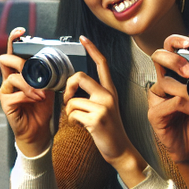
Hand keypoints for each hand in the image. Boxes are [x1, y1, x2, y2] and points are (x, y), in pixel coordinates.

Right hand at [0, 27, 54, 154]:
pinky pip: (15, 93)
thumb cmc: (42, 107)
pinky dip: (28, 96)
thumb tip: (57, 61)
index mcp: (19, 71)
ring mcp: (6, 90)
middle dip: (20, 62)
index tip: (22, 31)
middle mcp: (9, 78)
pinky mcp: (5, 102)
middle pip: (5, 59)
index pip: (13, 50)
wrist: (39, 129)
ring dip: (30, 85)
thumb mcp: (49, 86)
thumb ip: (48, 73)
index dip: (14, 38)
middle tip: (33, 71)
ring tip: (41, 94)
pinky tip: (37, 100)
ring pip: (13, 77)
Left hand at [60, 37, 139, 173]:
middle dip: (68, 87)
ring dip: (70, 112)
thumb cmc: (109, 131)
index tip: (82, 38)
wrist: (121, 150)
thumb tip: (72, 91)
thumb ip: (93, 96)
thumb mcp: (106, 108)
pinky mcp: (96, 119)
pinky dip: (72, 121)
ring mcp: (103, 107)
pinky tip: (82, 126)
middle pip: (80, 76)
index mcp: (110, 91)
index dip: (92, 49)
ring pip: (72, 101)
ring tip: (80, 120)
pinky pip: (72, 114)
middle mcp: (108, 96)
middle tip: (68, 98)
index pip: (102, 64)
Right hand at [147, 34, 188, 165]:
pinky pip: (171, 103)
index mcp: (177, 72)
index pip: (170, 48)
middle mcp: (164, 81)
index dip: (177, 41)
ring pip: (166, 82)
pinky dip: (188, 107)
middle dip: (175, 59)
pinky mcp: (154, 113)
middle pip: (159, 56)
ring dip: (187, 91)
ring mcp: (158, 97)